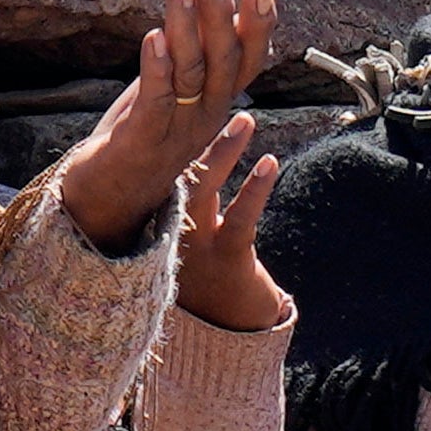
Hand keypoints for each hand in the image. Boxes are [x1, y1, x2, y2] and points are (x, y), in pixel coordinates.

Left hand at [49, 0, 279, 256]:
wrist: (109, 199)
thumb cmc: (142, 135)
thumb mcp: (176, 93)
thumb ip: (196, 58)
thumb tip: (217, 10)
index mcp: (216, 104)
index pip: (247, 62)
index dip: (258, 28)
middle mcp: (205, 117)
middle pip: (222, 61)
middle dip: (219, 14)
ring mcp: (176, 131)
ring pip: (190, 74)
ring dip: (185, 26)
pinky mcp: (141, 142)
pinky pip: (156, 102)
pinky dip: (157, 69)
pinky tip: (154, 37)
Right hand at [176, 118, 287, 330]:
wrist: (226, 337)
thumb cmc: (209, 282)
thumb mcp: (188, 242)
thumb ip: (183, 204)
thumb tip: (185, 164)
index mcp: (160, 220)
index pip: (161, 169)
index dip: (169, 133)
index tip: (176, 97)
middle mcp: (171, 228)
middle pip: (176, 169)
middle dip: (191, 130)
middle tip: (206, 93)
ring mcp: (197, 244)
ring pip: (207, 189)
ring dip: (226, 151)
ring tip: (244, 119)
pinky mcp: (228, 258)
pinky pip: (241, 217)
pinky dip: (256, 187)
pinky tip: (270, 163)